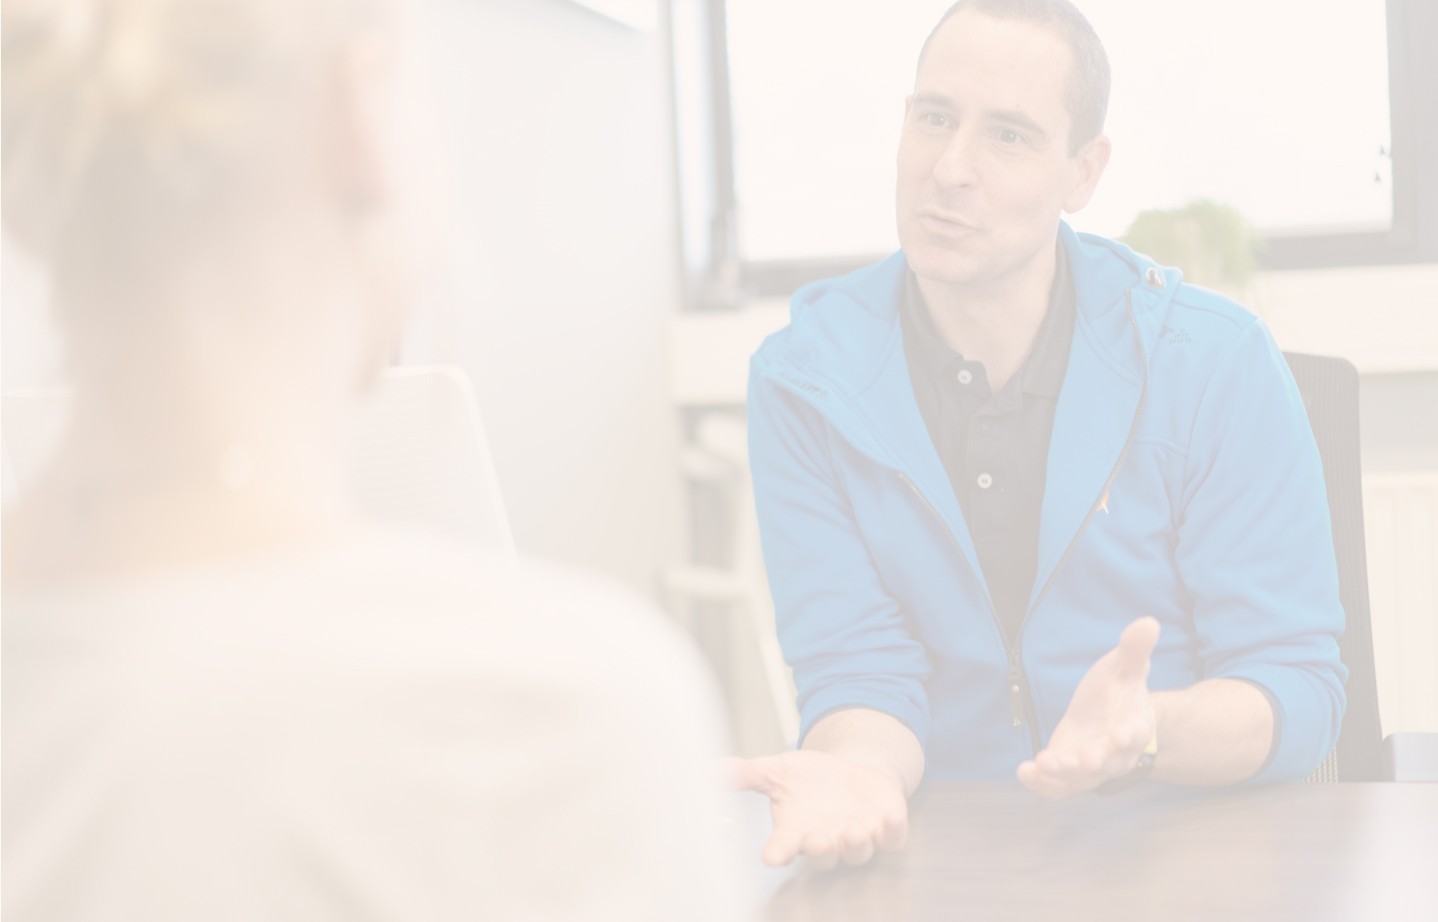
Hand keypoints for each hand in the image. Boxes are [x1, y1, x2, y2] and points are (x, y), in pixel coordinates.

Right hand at [724, 750, 908, 868]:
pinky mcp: (887, 829)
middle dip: (821, 850)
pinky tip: (888, 818)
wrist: (851, 773)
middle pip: (823, 857)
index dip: (776, 854)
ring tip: (853, 829)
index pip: (782, 848)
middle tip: (817, 838)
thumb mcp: (776, 770)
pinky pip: (892, 838)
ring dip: (856, 843)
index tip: (770, 856)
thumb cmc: (810, 779)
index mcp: (796, 832)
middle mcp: (826, 840)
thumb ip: (745, 774)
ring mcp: (858, 836)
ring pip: (858, 852)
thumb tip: (708, 768)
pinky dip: (892, 830)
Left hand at [1017, 616, 1159, 797]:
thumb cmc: (1118, 690)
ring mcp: (1092, 769)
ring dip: (1061, 775)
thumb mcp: (1124, 667)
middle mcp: (1115, 755)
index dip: (1127, 736)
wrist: (1108, 714)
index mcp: (1134, 727)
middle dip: (1094, 763)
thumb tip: (1148, 621)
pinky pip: (1058, 787)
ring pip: (1079, 780)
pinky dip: (1041, 785)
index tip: (1120, 735)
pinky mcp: (1070, 775)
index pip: (1134, 735)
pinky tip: (1023, 771)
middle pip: (1107, 764)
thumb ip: (1134, 649)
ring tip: (1041, 765)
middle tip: (1083, 760)